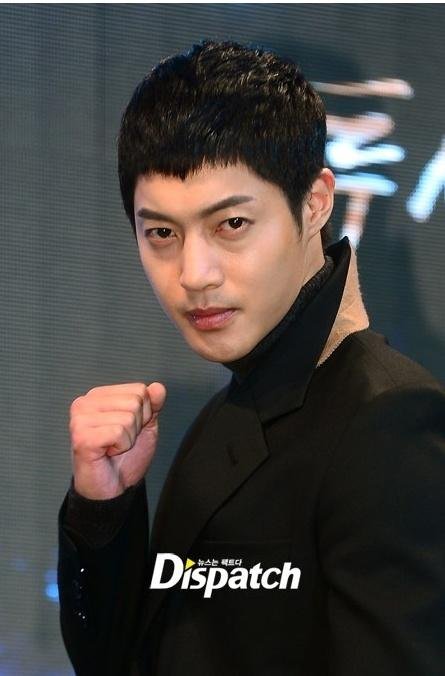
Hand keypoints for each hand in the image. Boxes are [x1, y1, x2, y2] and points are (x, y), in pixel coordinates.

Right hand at [69, 381, 166, 498]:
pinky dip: (121, 446)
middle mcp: (85, 403)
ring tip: (113, 448)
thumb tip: (158, 387)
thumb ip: (153, 404)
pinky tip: (108, 453)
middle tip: (120, 441)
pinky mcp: (81, 437)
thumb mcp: (145, 426)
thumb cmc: (124, 458)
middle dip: (136, 426)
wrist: (113, 488)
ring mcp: (80, 419)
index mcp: (98, 396)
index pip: (139, 389)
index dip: (144, 413)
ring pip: (128, 417)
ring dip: (128, 439)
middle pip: (135, 401)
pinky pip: (119, 432)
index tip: (128, 430)